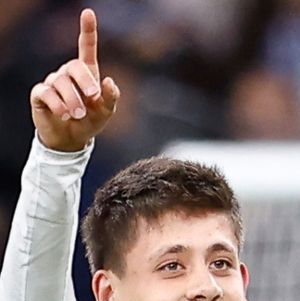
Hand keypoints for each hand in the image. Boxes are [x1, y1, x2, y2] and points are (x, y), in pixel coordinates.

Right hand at [30, 9, 119, 151]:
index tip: (88, 13)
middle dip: (85, 82)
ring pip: (61, 83)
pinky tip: (65, 115)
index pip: (86, 47)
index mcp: (87, 73)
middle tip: (93, 98)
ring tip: (78, 115)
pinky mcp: (40, 94)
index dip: (87, 30)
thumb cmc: (91, 121)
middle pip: (74, 66)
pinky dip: (58, 105)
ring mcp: (53, 83)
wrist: (72, 139)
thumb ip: (111, 97)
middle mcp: (68, 74)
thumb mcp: (107, 112)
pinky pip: (47, 93)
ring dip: (73, 101)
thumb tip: (108, 80)